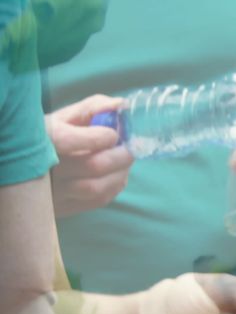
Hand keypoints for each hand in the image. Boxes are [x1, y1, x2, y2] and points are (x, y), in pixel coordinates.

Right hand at [46, 94, 132, 217]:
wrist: (29, 167)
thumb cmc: (53, 135)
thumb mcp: (65, 116)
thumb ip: (93, 107)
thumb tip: (121, 105)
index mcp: (43, 139)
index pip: (69, 140)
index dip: (100, 137)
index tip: (112, 134)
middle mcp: (44, 168)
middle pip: (92, 166)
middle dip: (121, 156)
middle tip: (129, 148)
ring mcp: (52, 193)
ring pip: (97, 188)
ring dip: (120, 173)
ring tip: (122, 161)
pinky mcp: (62, 208)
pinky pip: (98, 201)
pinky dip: (114, 186)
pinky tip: (114, 175)